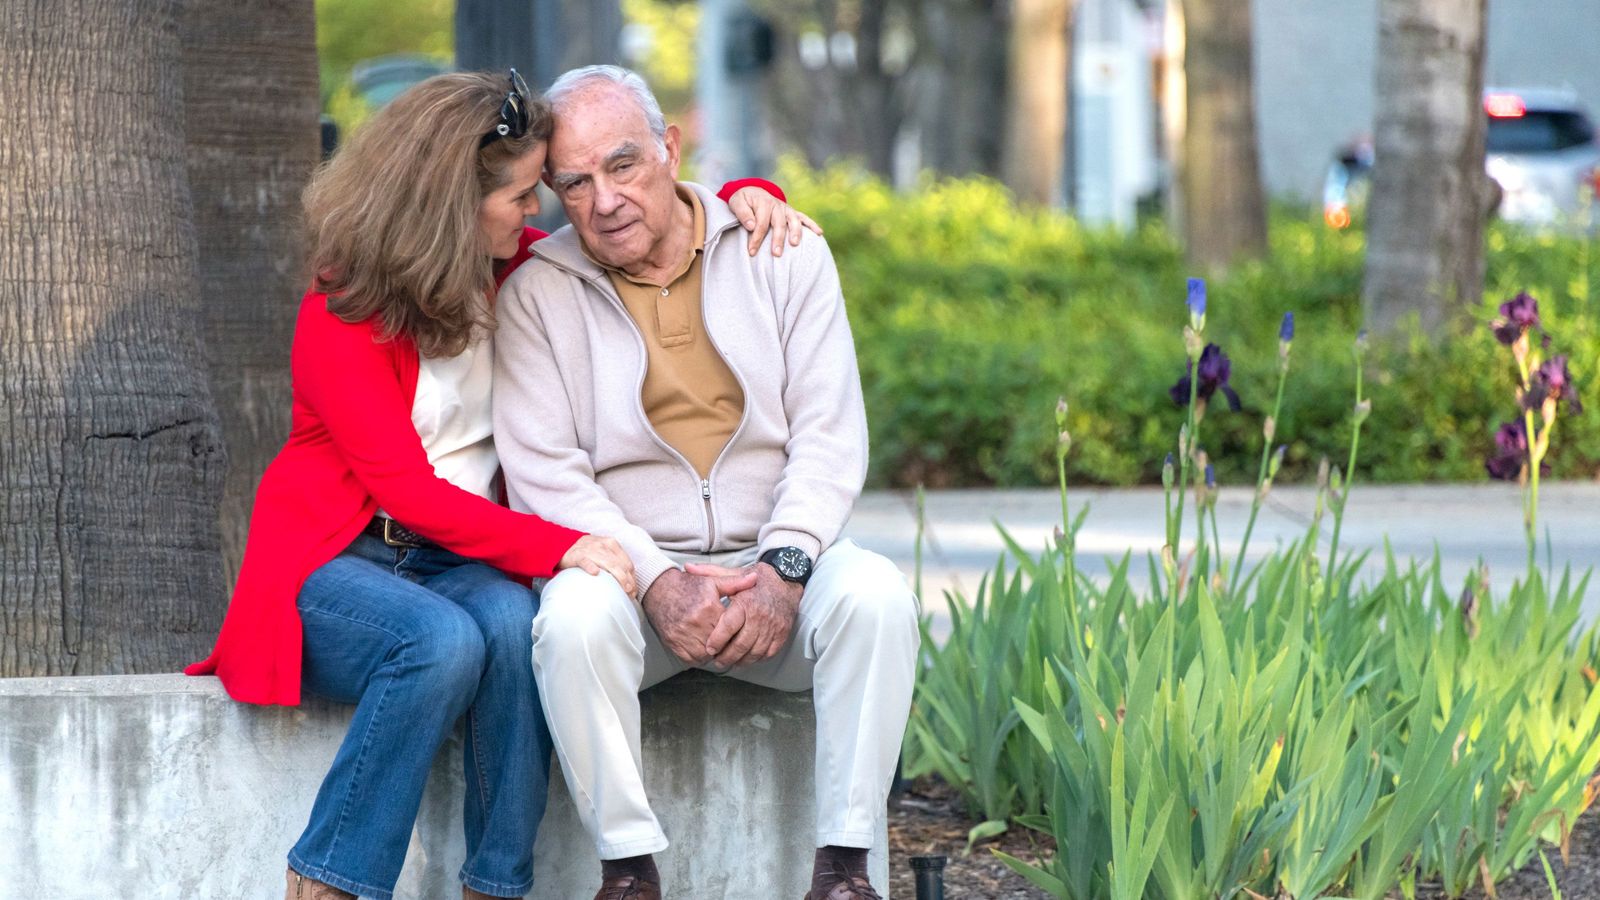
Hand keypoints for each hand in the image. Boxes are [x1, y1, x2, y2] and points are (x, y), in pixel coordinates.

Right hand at [557, 534, 636, 596]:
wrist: (562, 544)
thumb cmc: (587, 552)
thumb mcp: (603, 552)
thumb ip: (615, 562)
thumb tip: (628, 582)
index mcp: (612, 544)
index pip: (627, 563)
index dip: (633, 578)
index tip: (634, 591)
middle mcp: (603, 545)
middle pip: (620, 565)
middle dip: (628, 581)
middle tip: (630, 594)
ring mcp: (590, 550)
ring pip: (608, 563)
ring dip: (618, 577)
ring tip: (623, 589)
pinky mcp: (577, 555)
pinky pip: (585, 561)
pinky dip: (590, 566)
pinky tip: (595, 573)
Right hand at [642, 567, 758, 664]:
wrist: (658, 589)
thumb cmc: (687, 586)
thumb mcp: (711, 581)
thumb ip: (735, 583)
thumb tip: (755, 579)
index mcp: (708, 607)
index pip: (729, 628)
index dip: (734, 631)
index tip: (736, 630)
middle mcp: (695, 622)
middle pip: (719, 643)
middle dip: (725, 644)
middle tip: (727, 641)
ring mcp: (682, 634)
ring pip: (706, 654)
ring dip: (712, 653)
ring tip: (715, 645)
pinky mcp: (673, 643)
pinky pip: (691, 659)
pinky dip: (698, 657)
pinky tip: (701, 647)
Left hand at [685, 562, 803, 667]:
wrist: (787, 580)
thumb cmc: (758, 579)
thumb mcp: (735, 573)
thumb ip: (710, 573)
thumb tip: (688, 567)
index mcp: (745, 602)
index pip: (729, 627)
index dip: (717, 640)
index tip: (709, 649)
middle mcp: (760, 616)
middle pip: (740, 645)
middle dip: (726, 657)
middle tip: (716, 661)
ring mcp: (773, 627)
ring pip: (754, 652)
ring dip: (740, 661)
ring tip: (730, 662)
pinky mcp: (782, 634)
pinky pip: (768, 653)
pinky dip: (756, 659)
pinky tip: (747, 658)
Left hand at [727, 187, 823, 257]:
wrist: (753, 192)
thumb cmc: (743, 201)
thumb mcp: (736, 202)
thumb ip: (742, 213)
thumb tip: (751, 225)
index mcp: (763, 203)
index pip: (761, 223)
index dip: (756, 238)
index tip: (752, 251)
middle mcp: (777, 205)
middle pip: (779, 223)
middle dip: (778, 239)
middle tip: (776, 254)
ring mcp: (786, 209)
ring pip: (793, 220)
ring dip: (795, 232)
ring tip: (794, 244)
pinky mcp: (792, 212)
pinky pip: (804, 217)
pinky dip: (812, 224)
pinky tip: (819, 233)